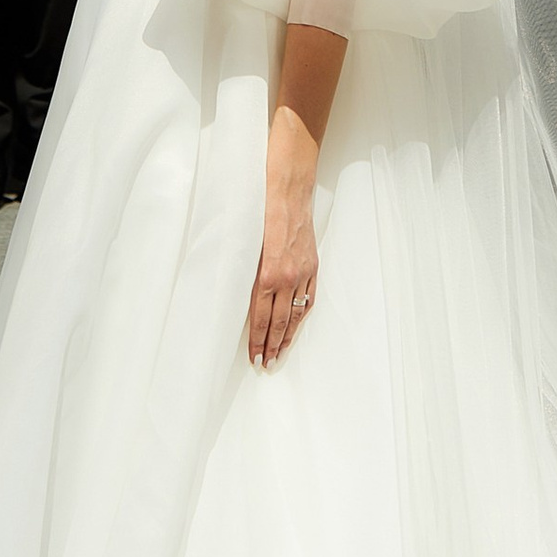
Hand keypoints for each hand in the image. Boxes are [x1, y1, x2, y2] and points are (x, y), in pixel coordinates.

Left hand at [246, 182, 319, 368]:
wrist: (288, 192)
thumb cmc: (261, 212)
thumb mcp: (247, 245)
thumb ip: (247, 274)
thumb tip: (243, 300)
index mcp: (267, 274)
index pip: (261, 317)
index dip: (258, 339)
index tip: (255, 356)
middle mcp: (287, 277)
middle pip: (280, 321)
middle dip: (272, 345)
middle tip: (266, 364)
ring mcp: (303, 273)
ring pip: (296, 313)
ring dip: (288, 336)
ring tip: (281, 354)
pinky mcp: (313, 266)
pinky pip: (308, 298)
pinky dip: (302, 315)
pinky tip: (297, 325)